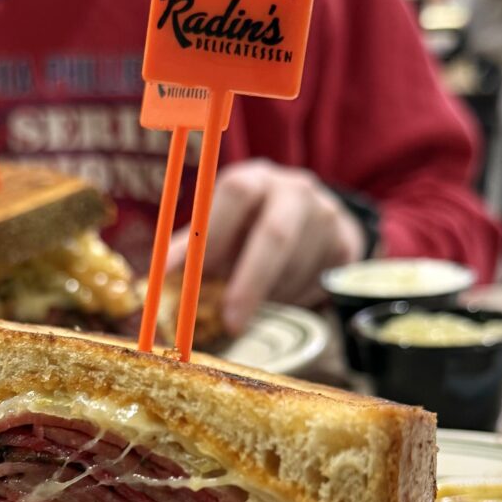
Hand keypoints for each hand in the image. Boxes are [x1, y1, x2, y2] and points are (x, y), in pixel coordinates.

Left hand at [167, 159, 363, 335]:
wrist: (316, 223)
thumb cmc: (251, 229)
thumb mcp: (222, 228)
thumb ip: (193, 248)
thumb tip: (154, 278)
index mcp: (255, 179)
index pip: (235, 194)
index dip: (208, 234)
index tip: (181, 274)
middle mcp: (295, 190)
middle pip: (274, 234)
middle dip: (249, 283)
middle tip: (231, 322)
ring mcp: (327, 216)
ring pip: (294, 270)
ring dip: (269, 298)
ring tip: (255, 300)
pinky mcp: (348, 246)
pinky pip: (317, 285)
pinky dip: (294, 300)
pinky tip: (285, 292)